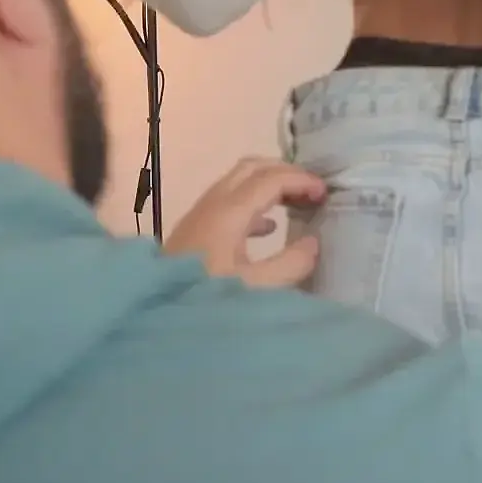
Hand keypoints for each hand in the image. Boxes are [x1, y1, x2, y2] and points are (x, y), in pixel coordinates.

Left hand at [164, 158, 327, 288]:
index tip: (326, 195)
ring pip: (240, 182)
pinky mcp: (196, 230)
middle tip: (313, 190)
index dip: (301, 180)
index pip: (271, 178)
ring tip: (298, 204)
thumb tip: (313, 243)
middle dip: (286, 172)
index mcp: (229, 212)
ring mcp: (201, 215)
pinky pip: (231, 202)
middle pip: (252, 168)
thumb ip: (290, 264)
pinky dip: (256, 203)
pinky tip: (270, 229)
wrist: (156, 314)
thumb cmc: (205, 298)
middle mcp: (213, 204)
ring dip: (271, 185)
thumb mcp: (254, 288)